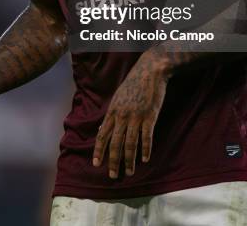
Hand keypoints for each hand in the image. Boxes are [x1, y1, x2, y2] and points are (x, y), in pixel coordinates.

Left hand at [92, 52, 168, 178]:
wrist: (150, 71)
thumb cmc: (134, 82)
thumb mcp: (118, 97)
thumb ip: (112, 113)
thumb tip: (103, 128)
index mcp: (113, 111)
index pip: (103, 135)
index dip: (99, 150)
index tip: (96, 164)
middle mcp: (122, 116)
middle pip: (116, 143)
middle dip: (113, 161)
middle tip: (112, 175)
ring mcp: (136, 117)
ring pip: (130, 144)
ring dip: (129, 160)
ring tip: (128, 172)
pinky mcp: (150, 116)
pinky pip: (147, 137)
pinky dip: (146, 149)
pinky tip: (145, 159)